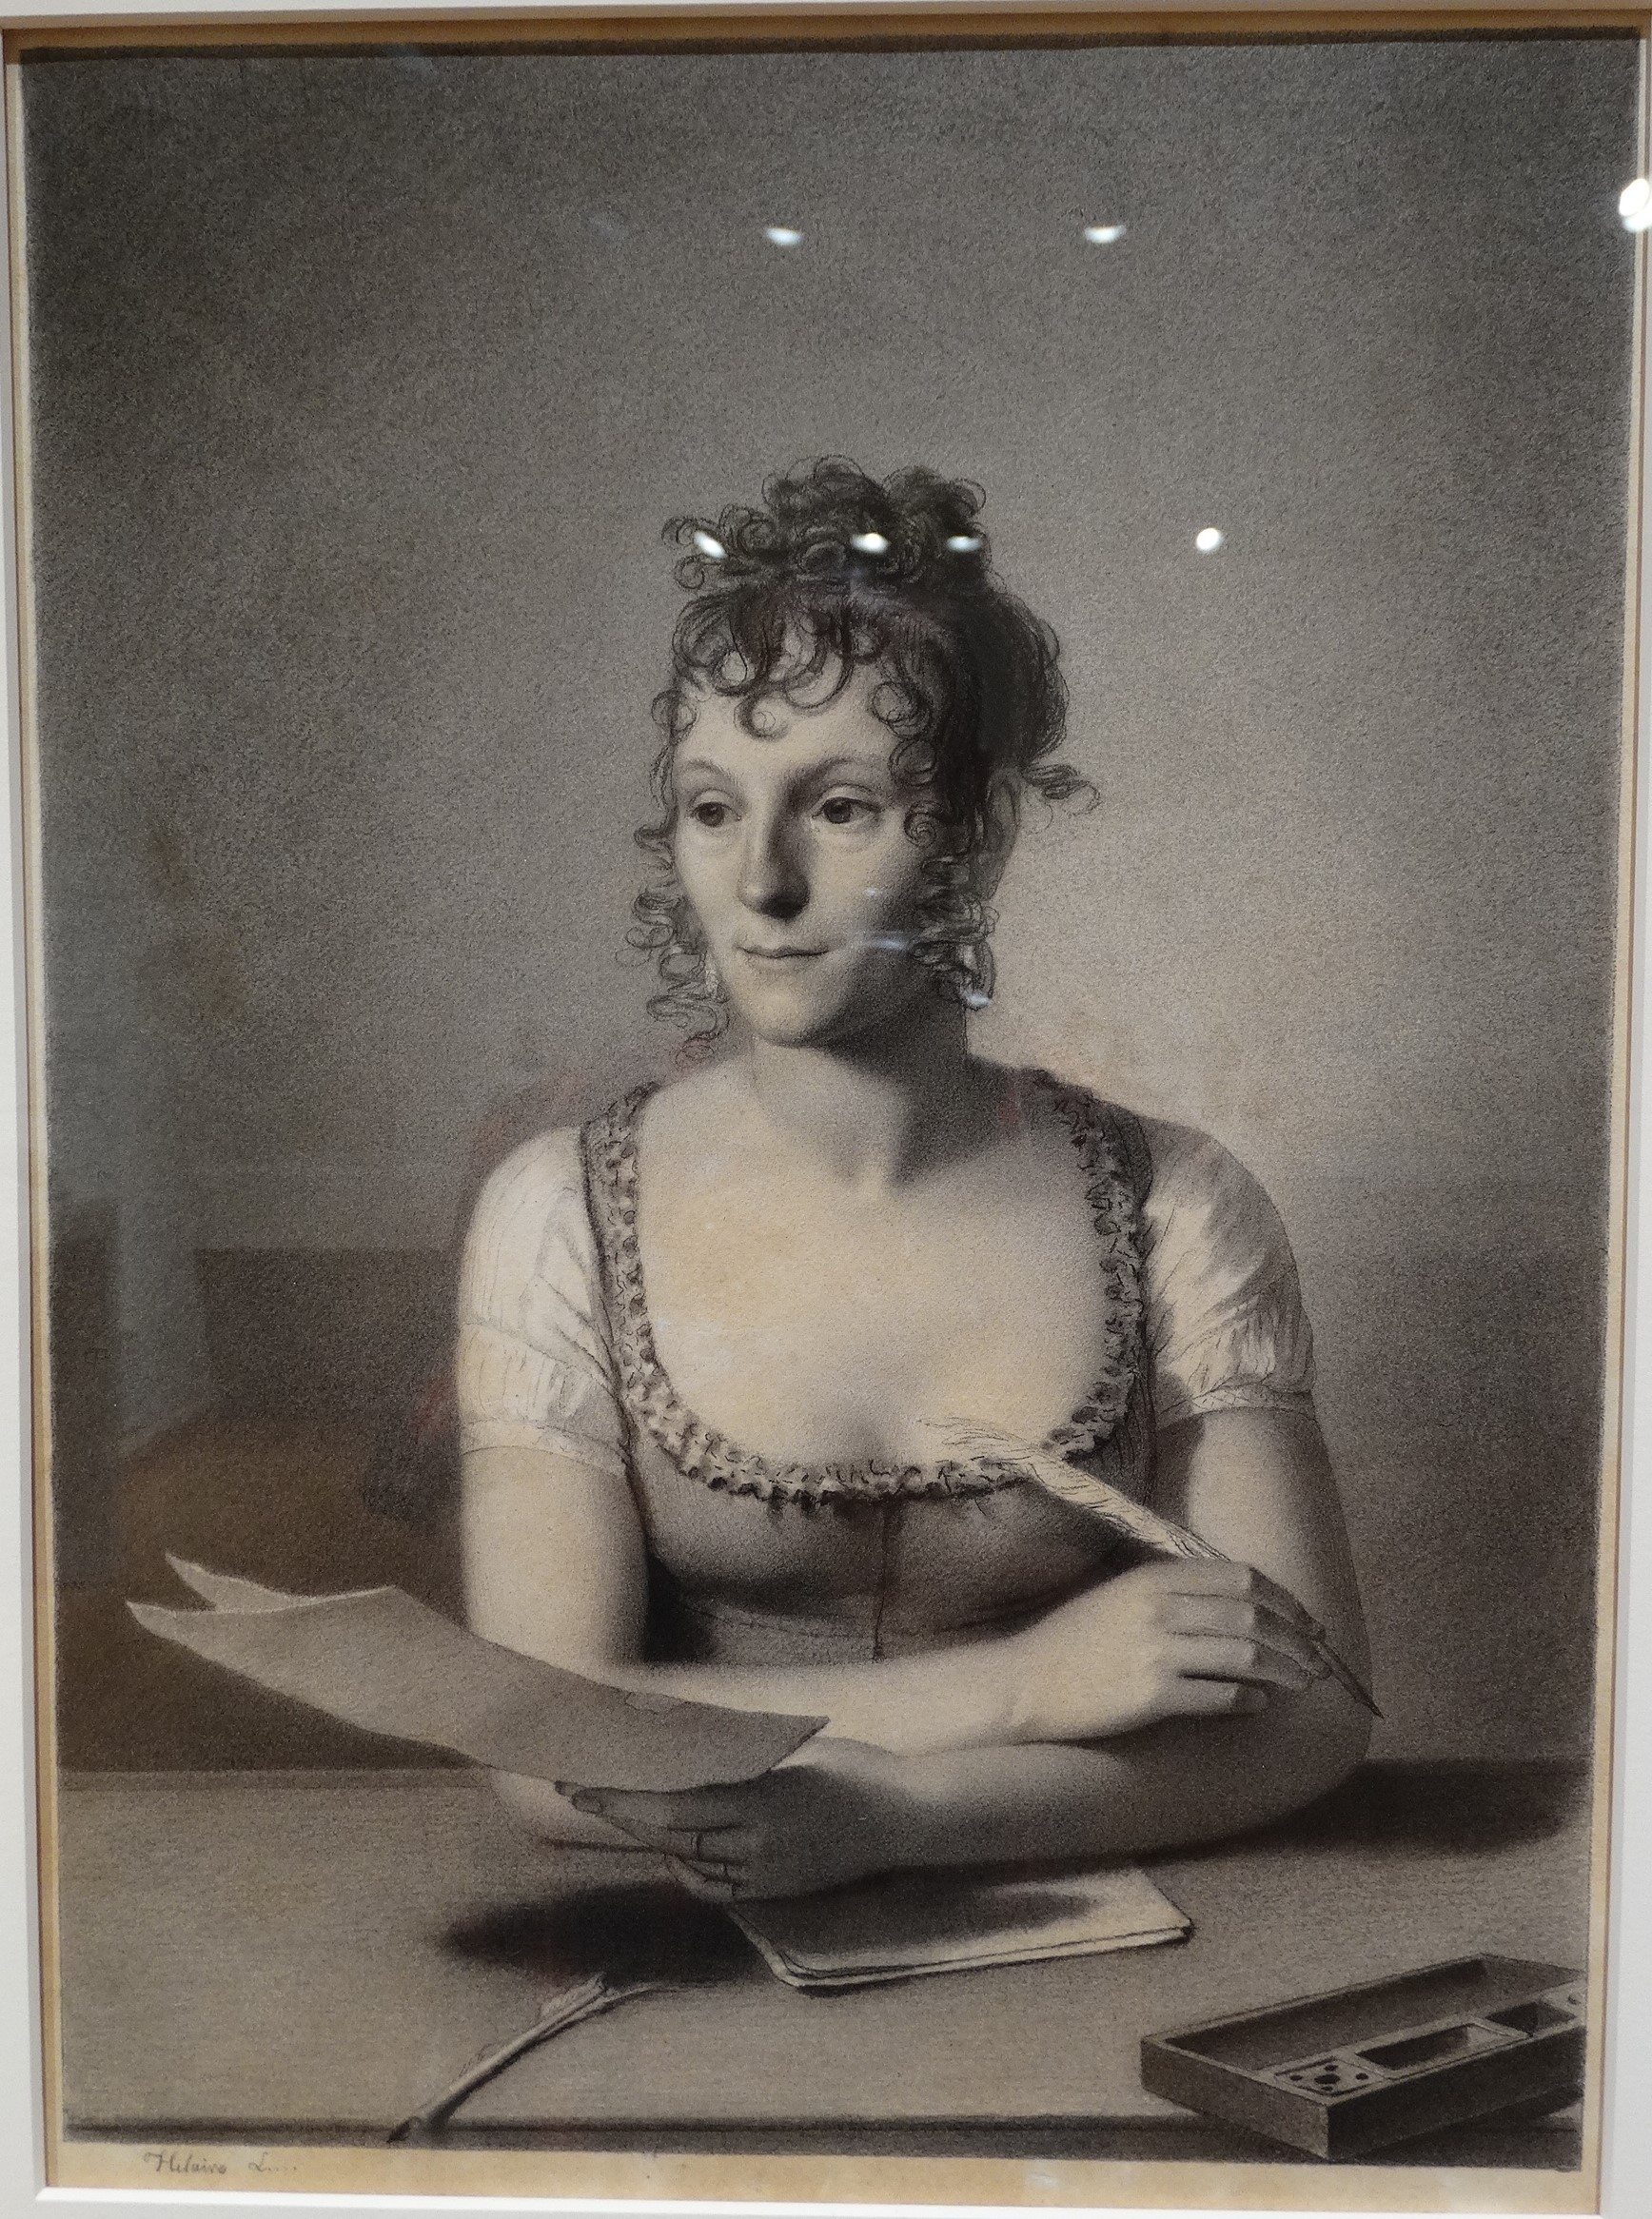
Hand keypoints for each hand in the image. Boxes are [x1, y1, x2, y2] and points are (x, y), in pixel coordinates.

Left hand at [556, 1738, 908, 1899]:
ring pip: (686, 1860)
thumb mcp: (795, 1749)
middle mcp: (757, 1846)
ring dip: (646, 1836)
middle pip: (670, 1835)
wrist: (907, 1821)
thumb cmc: (855, 1769)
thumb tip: (680, 1735)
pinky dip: (683, 1866)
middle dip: (620, 1814)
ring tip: (614, 1810)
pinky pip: (713, 1887)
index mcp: (761, 1803)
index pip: (673, 1803)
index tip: (582, 1783)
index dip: (622, 1797)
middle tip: (579, 1791)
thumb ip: (739, 1752)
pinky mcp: (774, 1893)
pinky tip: (670, 1846)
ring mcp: (765, 1875)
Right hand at [1010, 1557, 1331, 1742]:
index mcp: (1153, 1577)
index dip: (1283, 1600)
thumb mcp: (1121, 1596)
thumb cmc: (1074, 1640)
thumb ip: (1173, 1592)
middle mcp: (1159, 1609)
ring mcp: (1156, 1652)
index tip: (1308, 1620)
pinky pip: (1219, 1696)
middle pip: (1250, 1617)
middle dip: (1296, 1638)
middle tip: (1318, 1658)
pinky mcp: (1152, 1696)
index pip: (1239, 1578)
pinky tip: (1259, 1703)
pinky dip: (1248, 1700)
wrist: (1026, 1682)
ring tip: (1302, 1683)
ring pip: (1244, 1656)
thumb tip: (1240, 1606)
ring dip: (1284, 1670)